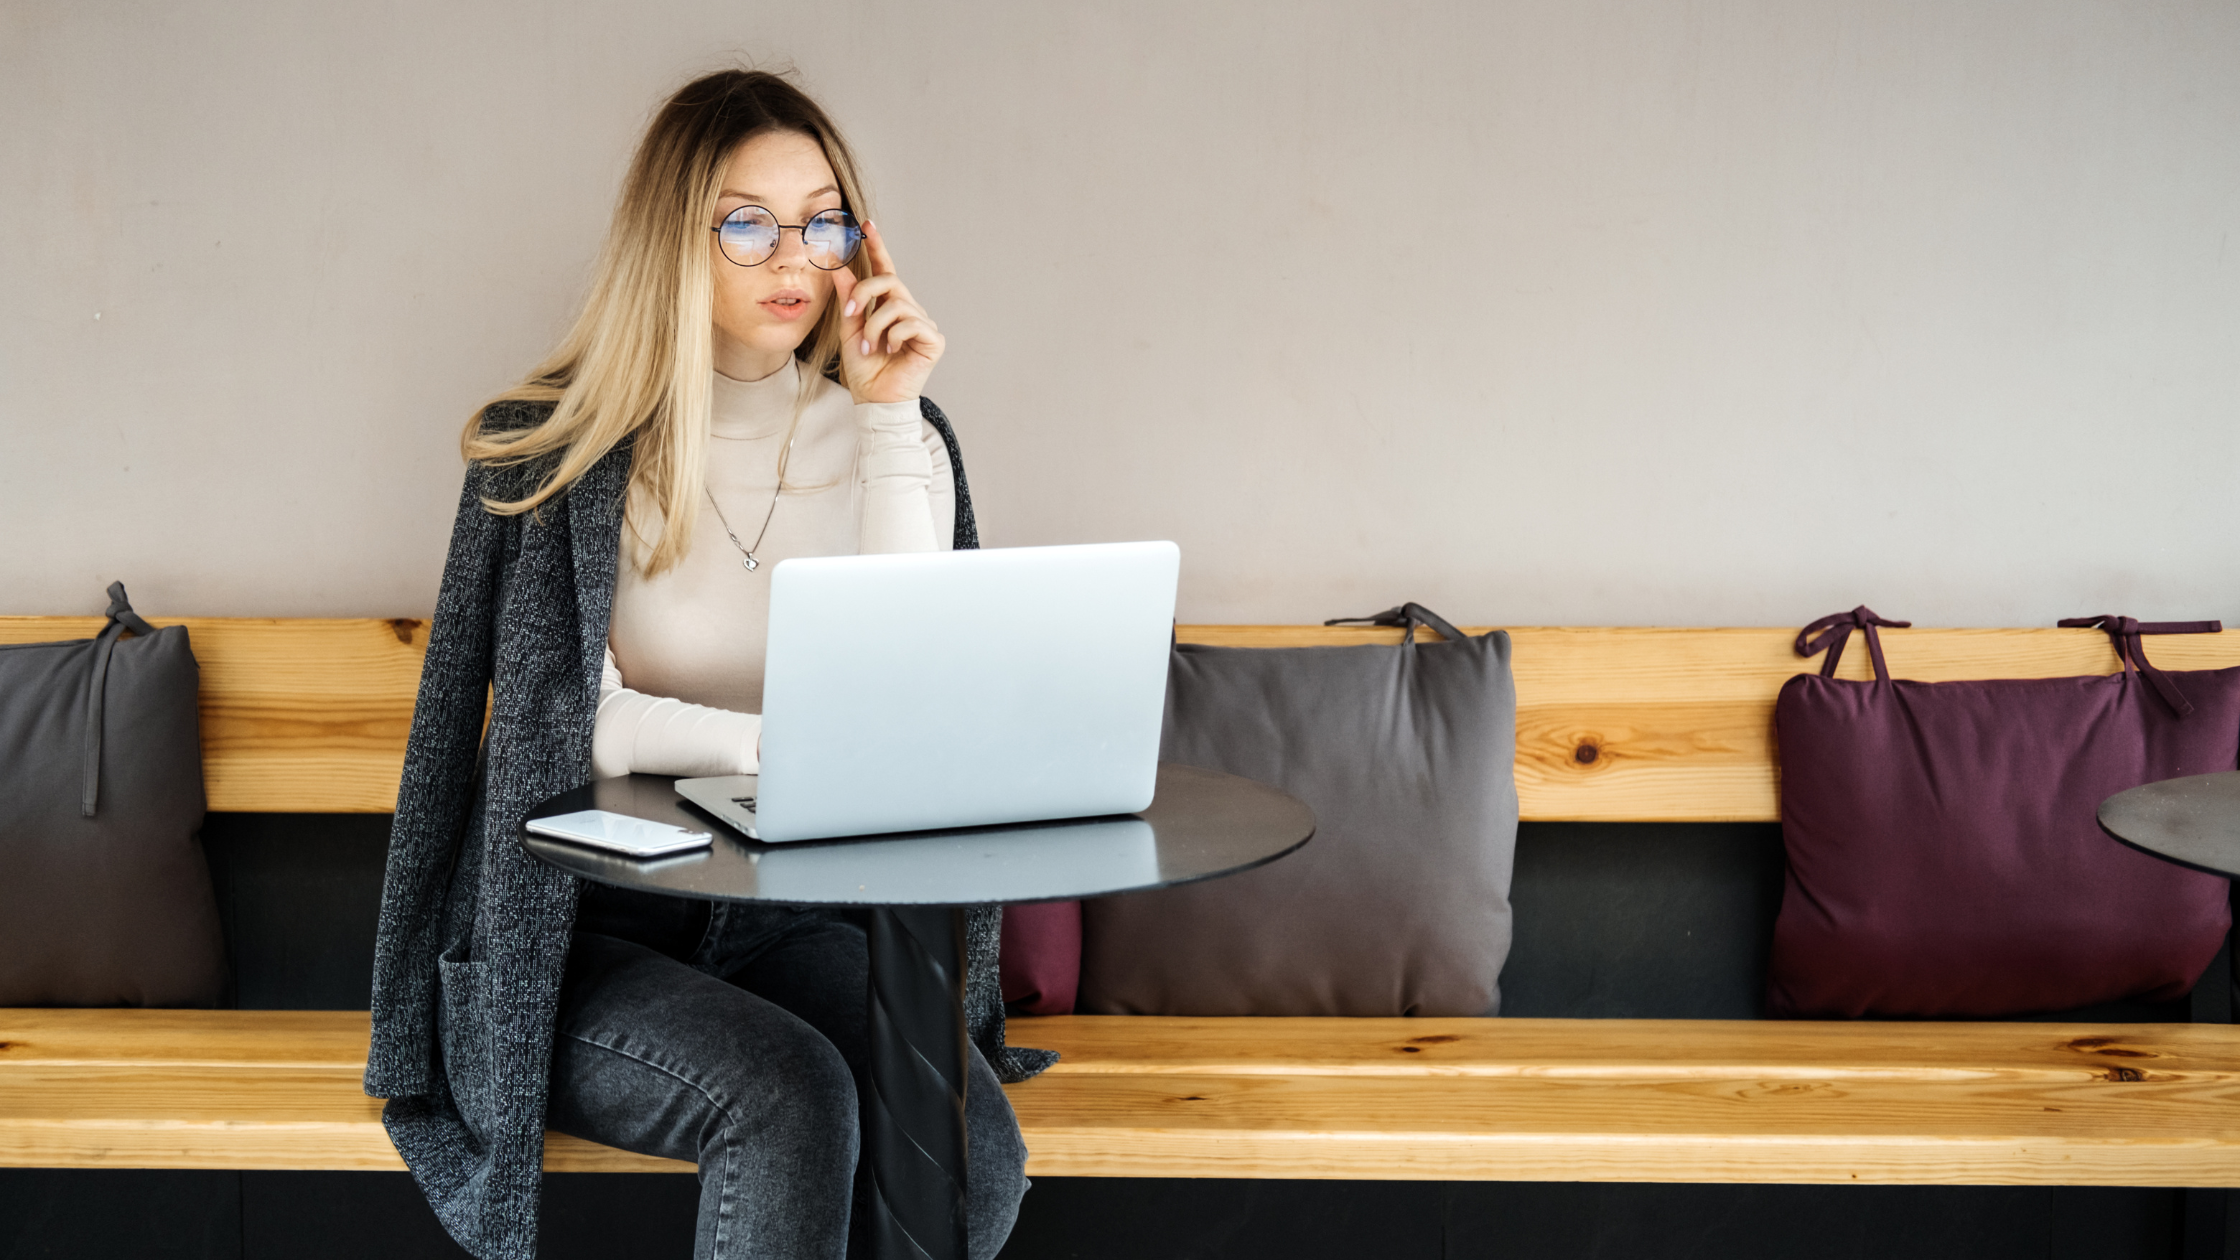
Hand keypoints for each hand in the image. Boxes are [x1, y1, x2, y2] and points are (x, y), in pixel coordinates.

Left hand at [831, 222, 943, 404]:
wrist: (875, 399)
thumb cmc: (864, 369)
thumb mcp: (849, 328)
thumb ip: (848, 299)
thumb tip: (838, 268)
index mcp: (889, 306)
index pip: (885, 270)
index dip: (878, 247)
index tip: (867, 225)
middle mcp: (909, 310)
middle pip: (889, 281)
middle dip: (864, 293)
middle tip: (850, 313)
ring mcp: (923, 324)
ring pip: (897, 304)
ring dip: (875, 326)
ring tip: (869, 346)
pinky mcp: (933, 340)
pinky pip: (911, 323)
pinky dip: (893, 336)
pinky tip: (891, 351)